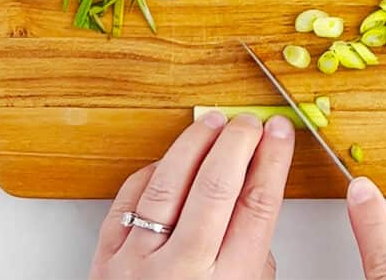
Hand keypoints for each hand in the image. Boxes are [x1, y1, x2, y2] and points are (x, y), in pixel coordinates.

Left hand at [89, 111, 294, 279]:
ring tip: (212, 122)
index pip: (257, 204)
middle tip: (250, 121)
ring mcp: (139, 263)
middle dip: (238, 142)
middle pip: (217, 185)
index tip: (281, 132)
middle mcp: (184, 270)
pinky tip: (169, 160)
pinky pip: (128, 202)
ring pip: (169, 184)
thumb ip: (254, 259)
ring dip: (194, 144)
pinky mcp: (104, 261)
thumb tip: (253, 201)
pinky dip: (150, 174)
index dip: (273, 160)